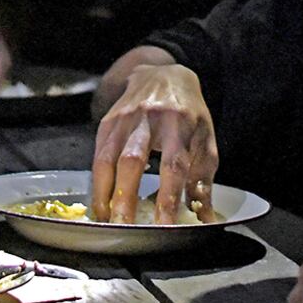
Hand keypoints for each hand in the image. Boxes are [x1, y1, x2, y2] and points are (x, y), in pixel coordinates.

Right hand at [90, 64, 216, 223]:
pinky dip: (97, 181)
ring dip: (104, 192)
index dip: (167, 197)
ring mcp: (125, 119)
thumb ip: (203, 180)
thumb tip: (205, 220)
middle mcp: (150, 119)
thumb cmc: (189, 114)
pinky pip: (98, 155)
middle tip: (123, 228)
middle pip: (133, 161)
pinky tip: (101, 202)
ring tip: (106, 221)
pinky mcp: (108, 122)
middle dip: (125, 197)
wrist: (164, 75)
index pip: (173, 165)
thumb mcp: (205, 140)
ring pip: (108, 158)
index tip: (164, 225)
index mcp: (181, 125)